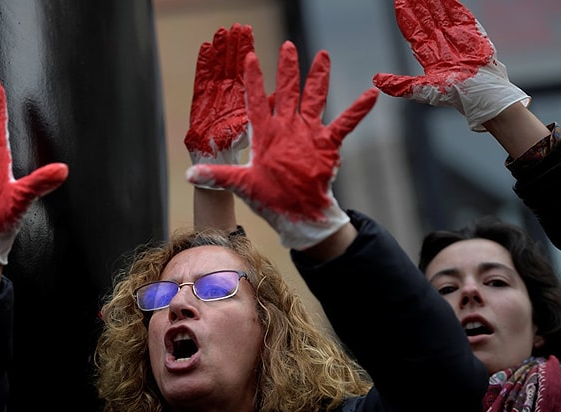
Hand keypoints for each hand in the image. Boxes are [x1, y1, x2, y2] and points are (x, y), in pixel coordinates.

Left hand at [186, 41, 377, 249]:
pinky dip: (357, 111)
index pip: (256, 101)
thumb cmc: (270, 200)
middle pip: (286, 92)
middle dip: (287, 69)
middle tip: (287, 46)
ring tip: (322, 56)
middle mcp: (286, 128)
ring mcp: (308, 134)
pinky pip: (344, 124)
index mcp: (265, 135)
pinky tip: (370, 94)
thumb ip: (218, 177)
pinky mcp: (327, 144)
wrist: (298, 215)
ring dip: (318, 79)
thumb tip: (189, 175)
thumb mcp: (242, 185)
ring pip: (314, 99)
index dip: (253, 80)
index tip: (249, 58)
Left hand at [372, 0, 528, 131]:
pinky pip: (462, 16)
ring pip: (443, 15)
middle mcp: (443, 45)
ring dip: (434, 3)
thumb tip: (375, 80)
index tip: (399, 3)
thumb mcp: (421, 90)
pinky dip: (454, 6)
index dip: (407, 18)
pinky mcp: (474, 35)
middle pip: (427, 20)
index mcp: (430, 57)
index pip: (414, 32)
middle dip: (419, 6)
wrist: (481, 94)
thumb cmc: (453, 95)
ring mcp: (458, 38)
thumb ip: (399, 84)